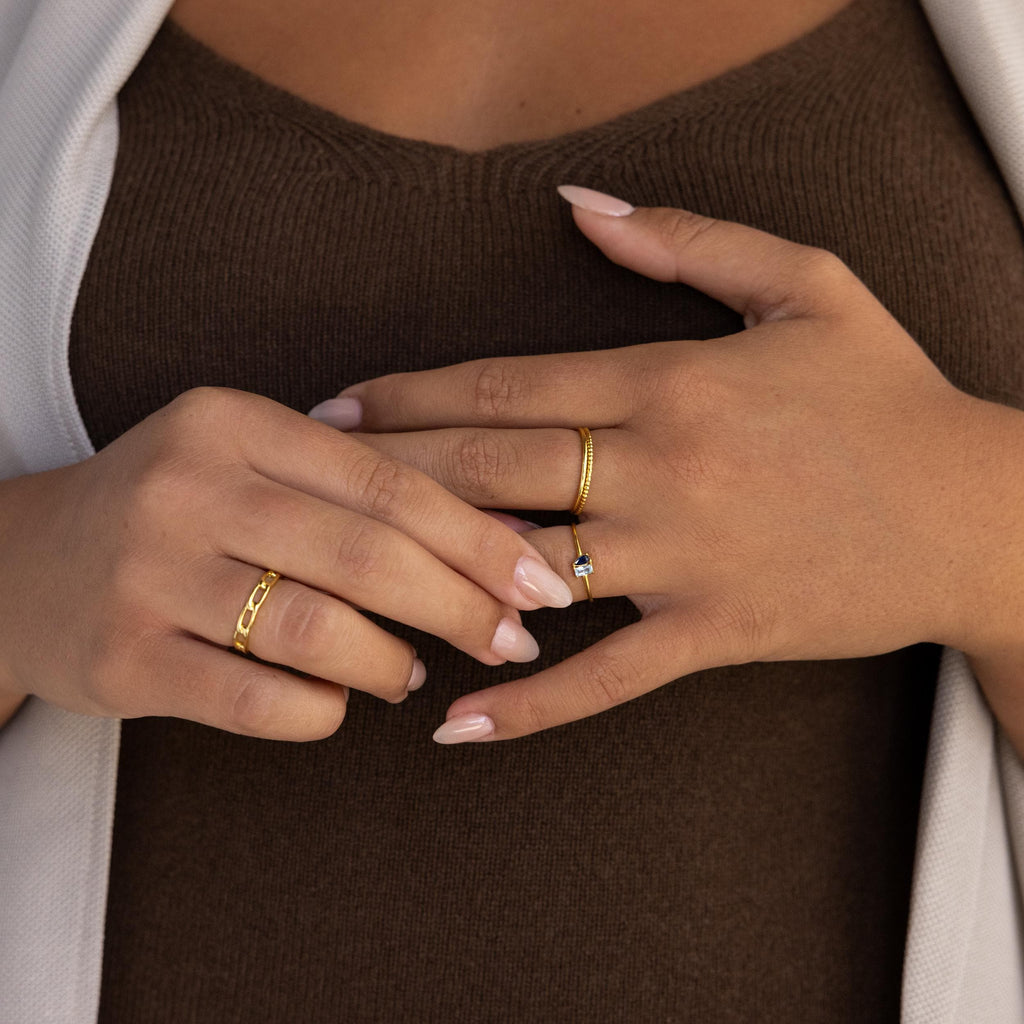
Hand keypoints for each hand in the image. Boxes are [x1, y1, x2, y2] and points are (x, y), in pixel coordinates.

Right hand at [0, 388, 571, 738]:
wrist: (27, 565)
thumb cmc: (179, 512)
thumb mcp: (255, 466)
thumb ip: (359, 491)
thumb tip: (504, 534)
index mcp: (234, 423)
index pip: (388, 481)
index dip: (478, 537)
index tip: (540, 581)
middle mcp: (188, 486)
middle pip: (365, 555)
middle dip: (460, 607)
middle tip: (513, 641)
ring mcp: (149, 575)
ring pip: (317, 631)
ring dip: (391, 663)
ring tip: (410, 674)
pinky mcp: (124, 661)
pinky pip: (259, 701)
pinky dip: (322, 709)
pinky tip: (338, 700)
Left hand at [322, 187, 1008, 742]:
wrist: (973, 512)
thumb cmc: (886, 394)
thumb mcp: (806, 283)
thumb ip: (688, 239)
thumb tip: (581, 206)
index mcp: (669, 380)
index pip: (503, 386)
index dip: (406, 396)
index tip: (336, 409)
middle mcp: (661, 468)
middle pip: (489, 469)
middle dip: (386, 476)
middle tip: (305, 487)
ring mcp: (685, 559)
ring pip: (528, 569)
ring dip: (429, 577)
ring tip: (345, 587)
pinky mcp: (716, 633)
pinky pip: (605, 678)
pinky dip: (528, 704)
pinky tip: (454, 723)